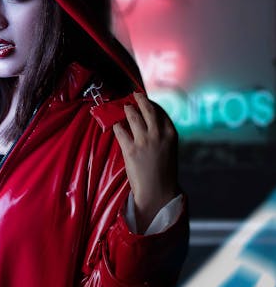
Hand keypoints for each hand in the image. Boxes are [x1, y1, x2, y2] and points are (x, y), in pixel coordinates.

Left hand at [113, 92, 178, 233]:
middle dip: (140, 99)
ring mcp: (144, 141)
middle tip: (134, 94)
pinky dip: (117, 125)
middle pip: (147, 109)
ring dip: (127, 110)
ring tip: (124, 107)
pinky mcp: (130, 149)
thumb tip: (149, 124)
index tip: (145, 100)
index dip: (151, 103)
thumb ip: (162, 136)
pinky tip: (116, 124)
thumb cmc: (164, 172)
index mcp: (171, 134)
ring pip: (133, 116)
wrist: (158, 191)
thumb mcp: (169, 150)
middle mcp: (158, 134)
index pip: (160, 111)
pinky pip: (120, 130)